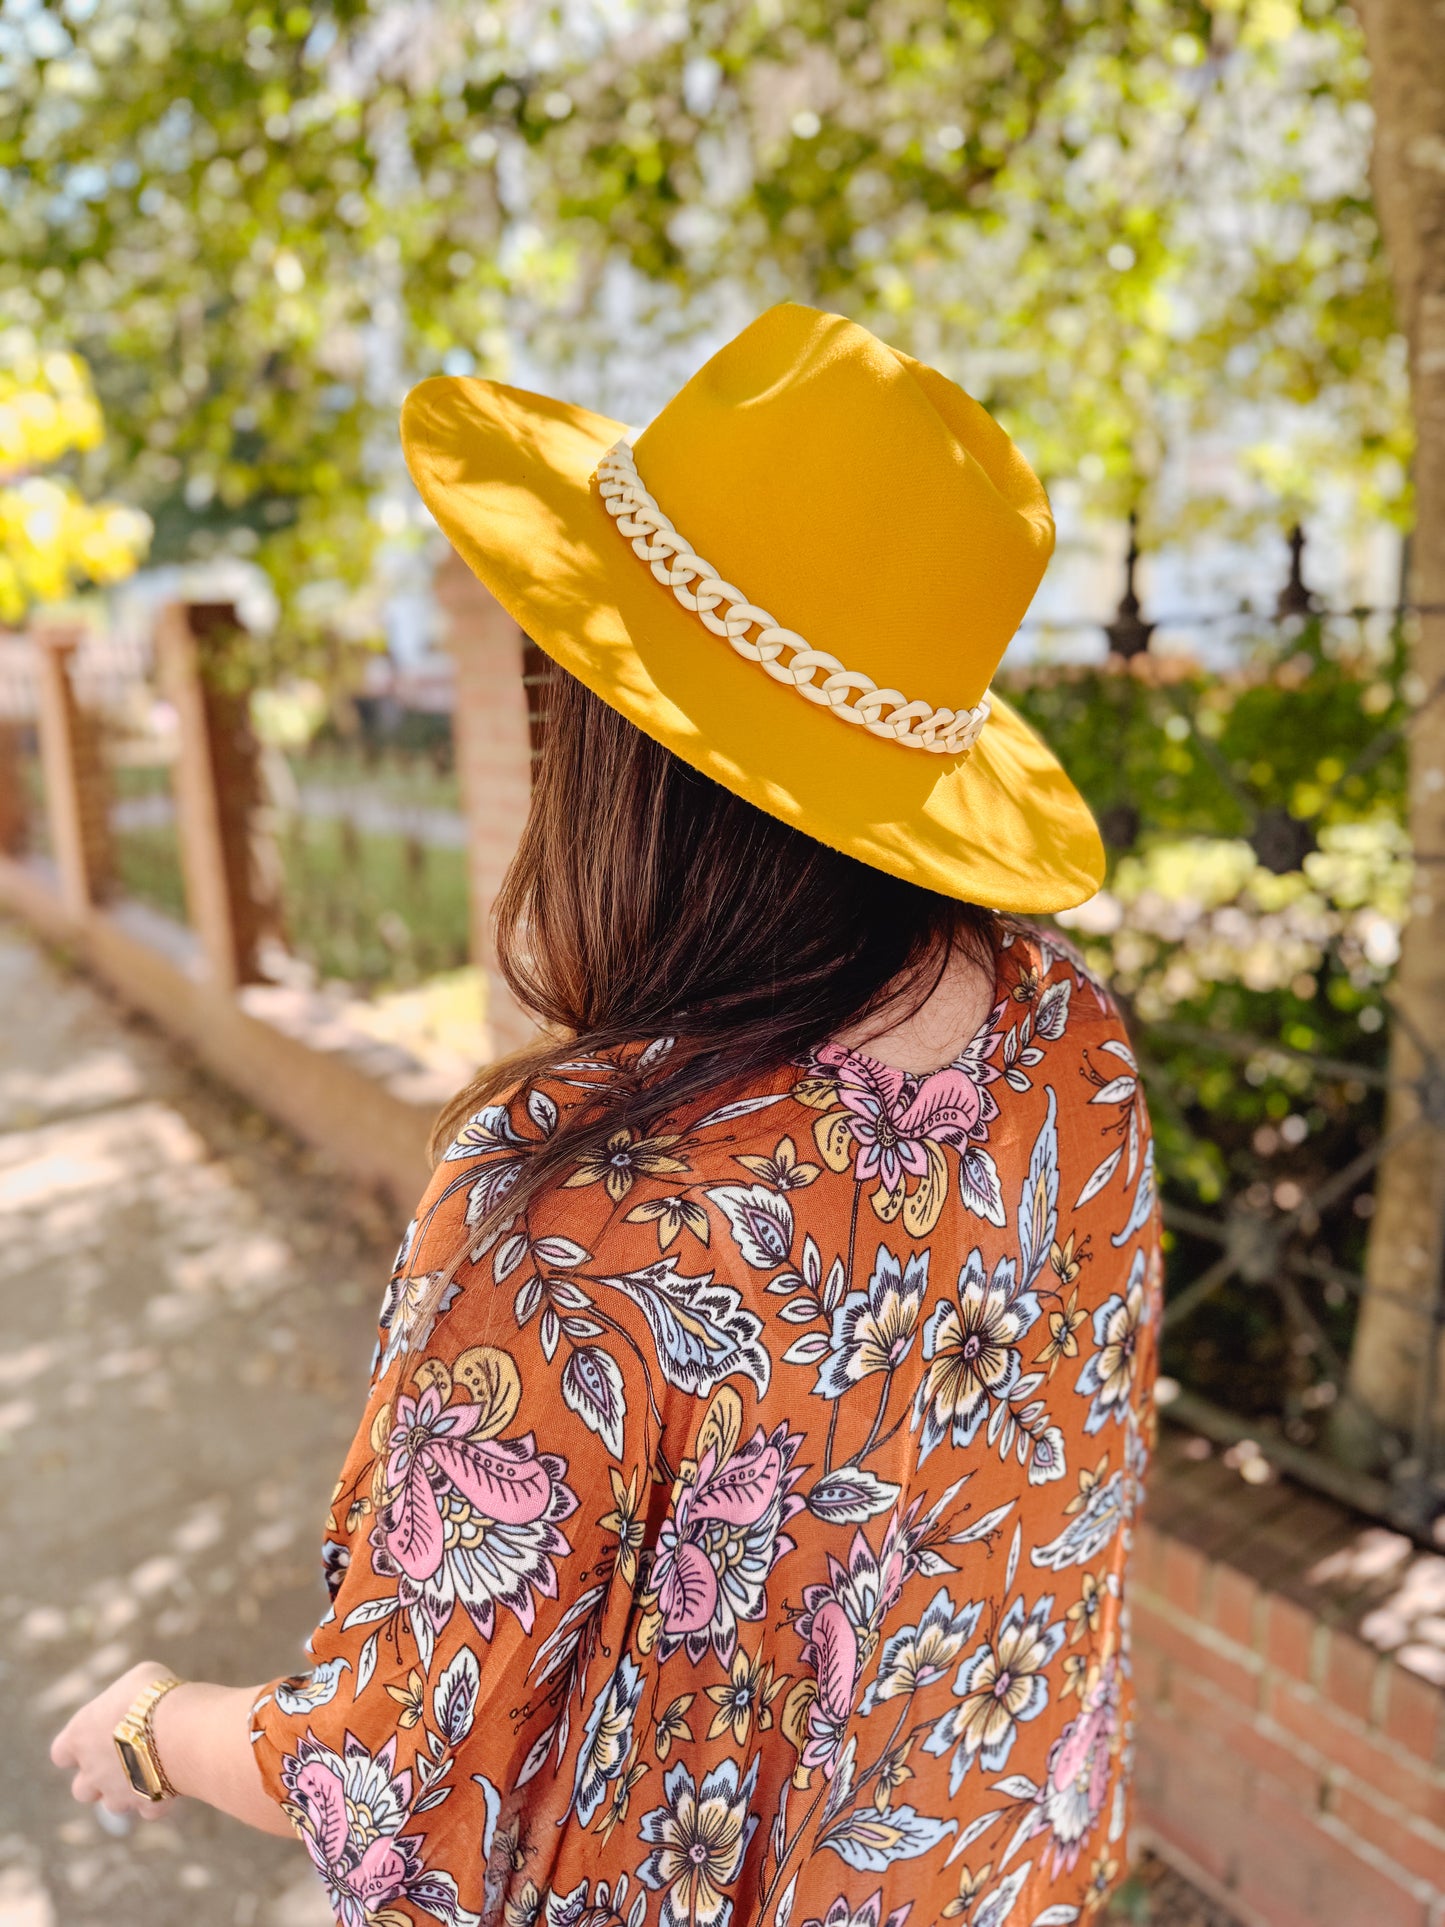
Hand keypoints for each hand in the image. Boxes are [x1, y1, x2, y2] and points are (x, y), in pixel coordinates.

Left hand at [51, 1660, 179, 1819]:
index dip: (76, 1748)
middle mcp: (91, 1770)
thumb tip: (137, 1700)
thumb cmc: (152, 1695)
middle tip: (126, 1757)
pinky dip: (158, 1799)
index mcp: (80, 1736)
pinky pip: (148, 1809)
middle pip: (82, 1789)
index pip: (61, 1753)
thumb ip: (127, 1697)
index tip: (94, 1738)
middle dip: (100, 1778)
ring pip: (112, 1804)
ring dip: (127, 1791)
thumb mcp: (138, 1678)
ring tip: (152, 1767)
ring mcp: (116, 1793)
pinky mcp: (145, 1804)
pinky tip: (173, 1778)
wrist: (177, 1729)